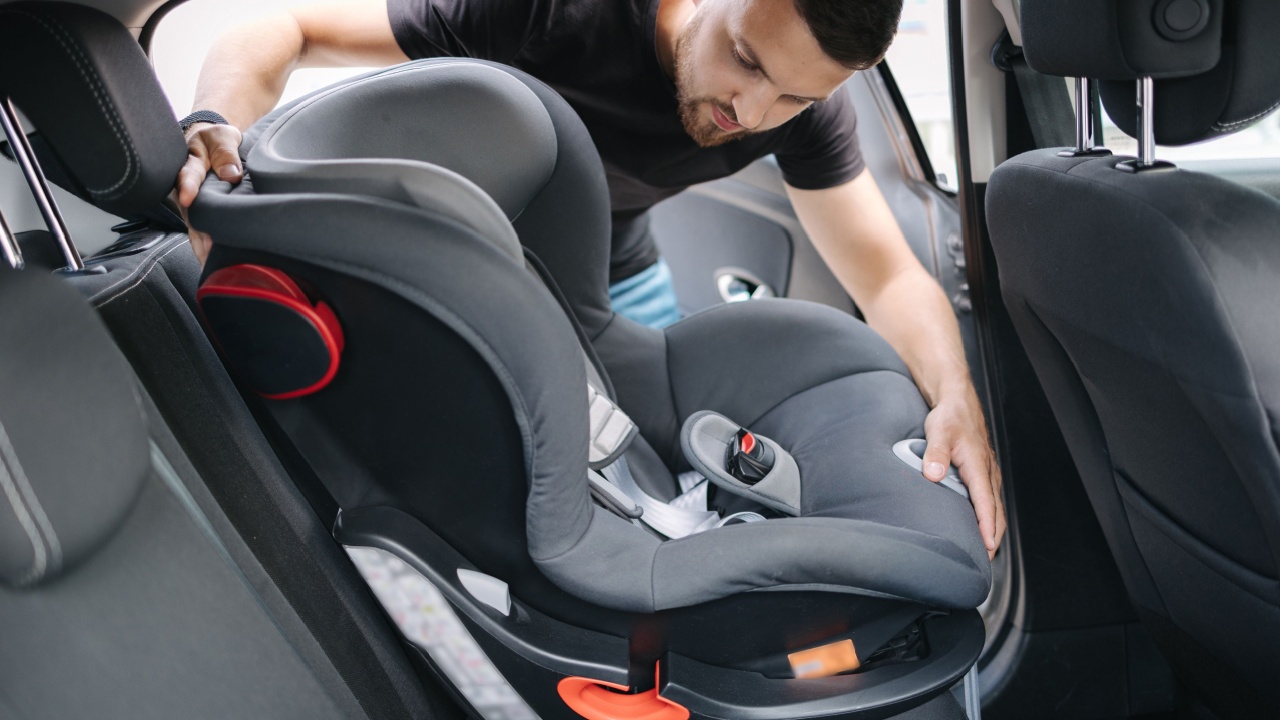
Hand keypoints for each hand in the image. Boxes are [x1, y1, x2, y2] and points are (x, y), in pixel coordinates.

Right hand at [174, 121, 243, 264]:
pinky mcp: (201, 213)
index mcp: (192, 164)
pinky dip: (206, 248)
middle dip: (198, 231)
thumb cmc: (216, 139)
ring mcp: (194, 203)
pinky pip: (201, 231)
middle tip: (207, 250)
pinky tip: (211, 263)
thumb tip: (231, 174)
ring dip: (202, 246)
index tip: (188, 198)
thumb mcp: (221, 137)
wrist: (211, 142)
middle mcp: (188, 187)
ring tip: (210, 265)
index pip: (187, 175)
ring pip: (195, 226)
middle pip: (191, 210)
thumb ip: (225, 152)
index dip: (187, 186)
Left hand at [922, 388, 1005, 559]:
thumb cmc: (950, 417)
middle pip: (995, 511)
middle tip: (984, 562)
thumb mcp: (938, 431)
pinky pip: (990, 501)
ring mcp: (988, 474)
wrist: (958, 403)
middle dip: (993, 537)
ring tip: (984, 554)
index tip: (988, 545)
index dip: (987, 525)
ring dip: (992, 530)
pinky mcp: (984, 474)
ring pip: (995, 508)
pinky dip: (989, 518)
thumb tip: (933, 473)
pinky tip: (981, 530)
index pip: (985, 501)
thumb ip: (935, 453)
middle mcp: (987, 471)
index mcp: (978, 464)